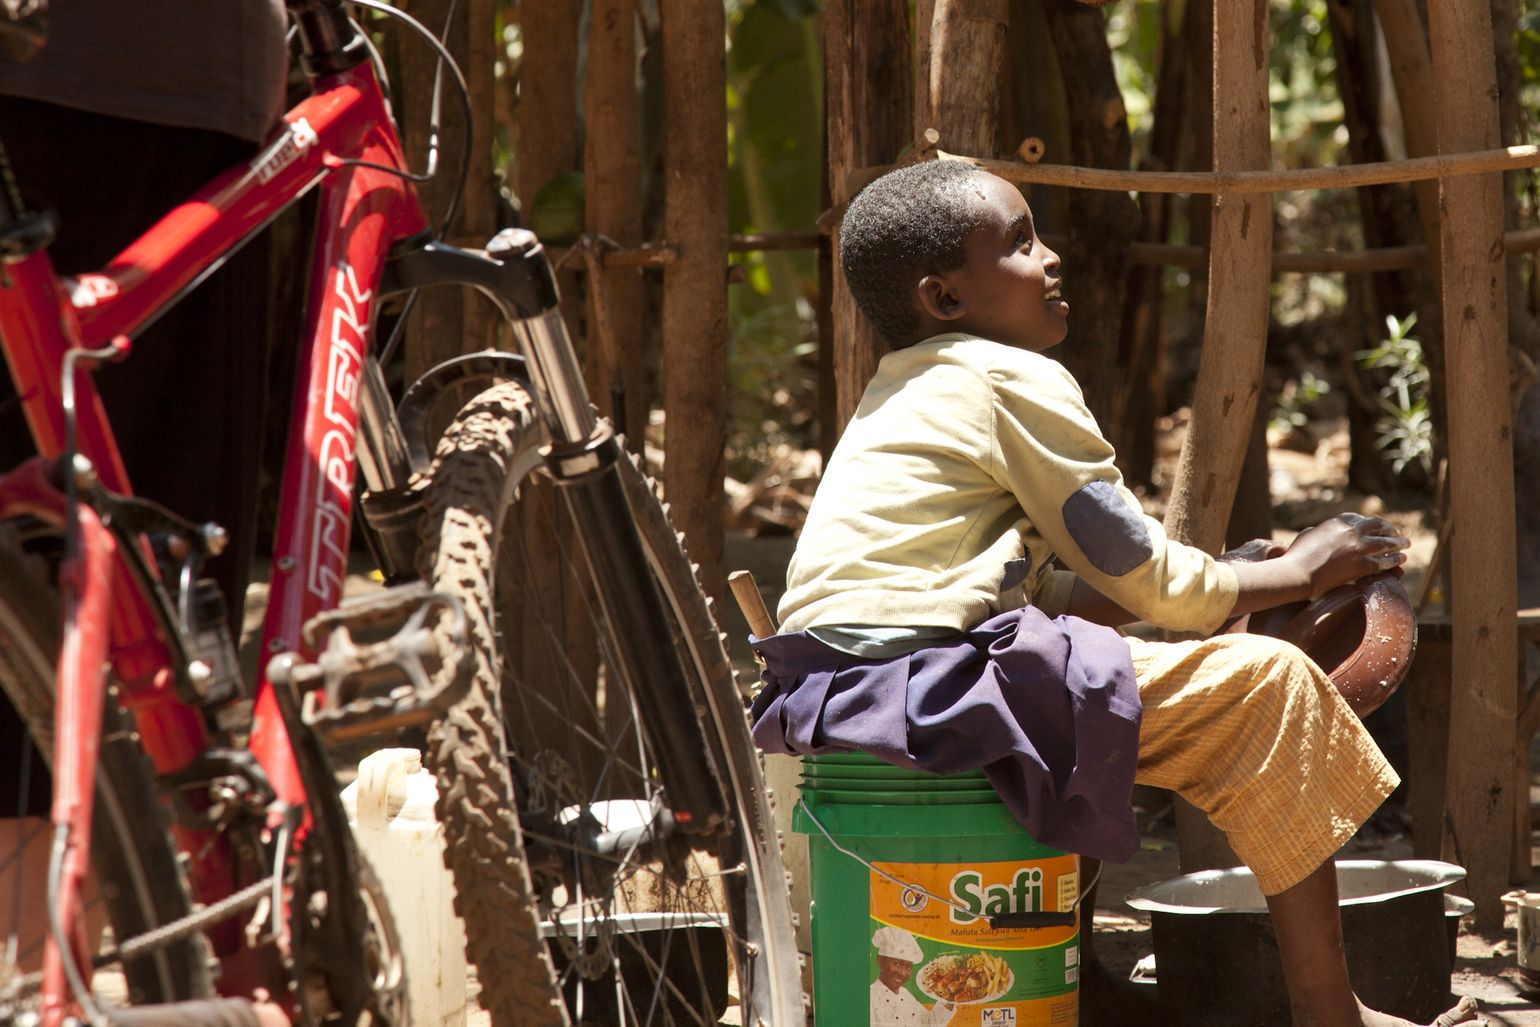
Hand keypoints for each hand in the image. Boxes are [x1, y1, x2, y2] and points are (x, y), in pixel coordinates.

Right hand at [1282, 512, 1408, 596]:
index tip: (1376, 526)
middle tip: (1396, 533)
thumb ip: (1322, 530)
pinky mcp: (1364, 565)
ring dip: (1398, 543)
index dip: (1371, 523)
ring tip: (1406, 544)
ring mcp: (1360, 548)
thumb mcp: (1308, 534)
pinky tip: (1402, 559)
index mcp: (1337, 522)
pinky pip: (1385, 561)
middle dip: (1389, 529)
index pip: (1360, 518)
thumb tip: (1324, 531)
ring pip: (1386, 543)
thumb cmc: (1297, 556)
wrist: (1299, 573)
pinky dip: (1395, 559)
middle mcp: (1352, 531)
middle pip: (1378, 526)